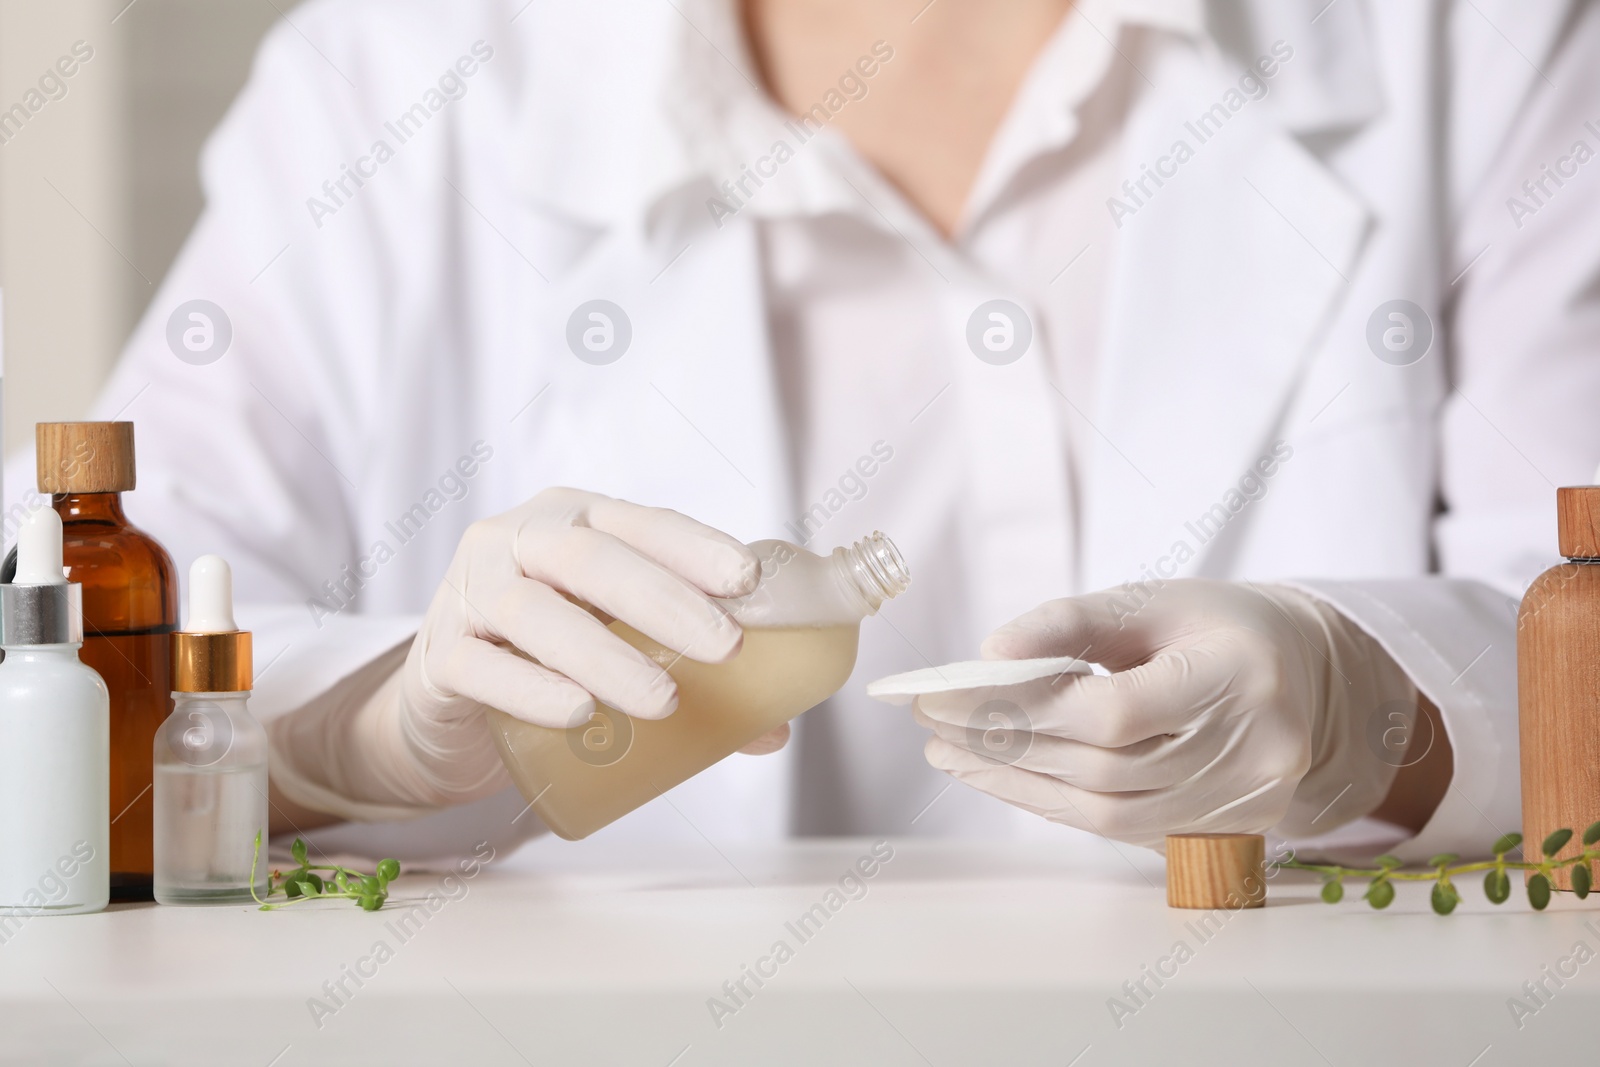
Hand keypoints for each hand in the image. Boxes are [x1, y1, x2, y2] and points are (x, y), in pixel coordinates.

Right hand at [270, 488, 782, 816]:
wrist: (445, 706)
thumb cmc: (547, 657)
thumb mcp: (615, 644)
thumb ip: (687, 674)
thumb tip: (773, 728)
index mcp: (575, 520)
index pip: (641, 522)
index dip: (694, 546)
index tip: (746, 581)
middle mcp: (517, 540)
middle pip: (589, 557)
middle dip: (664, 599)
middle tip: (725, 648)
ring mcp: (468, 593)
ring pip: (534, 612)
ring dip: (605, 655)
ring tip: (663, 700)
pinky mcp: (438, 658)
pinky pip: (480, 668)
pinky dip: (532, 690)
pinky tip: (578, 714)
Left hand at [912, 580, 1416, 848]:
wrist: (1307, 677)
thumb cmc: (1219, 626)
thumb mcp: (1152, 600)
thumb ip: (1071, 622)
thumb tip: (990, 654)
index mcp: (1239, 678)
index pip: (1115, 711)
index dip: (1023, 707)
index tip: (947, 691)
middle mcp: (1251, 753)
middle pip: (1100, 765)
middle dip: (1001, 742)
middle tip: (931, 719)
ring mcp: (1240, 804)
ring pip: (1103, 809)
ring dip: (1015, 782)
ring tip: (950, 752)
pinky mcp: (1222, 833)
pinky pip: (1118, 827)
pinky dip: (1053, 802)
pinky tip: (1005, 775)